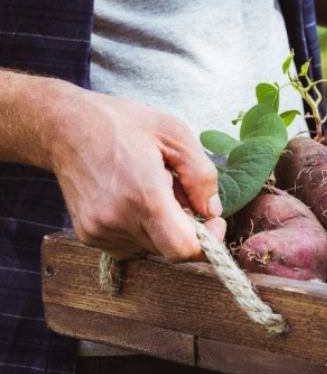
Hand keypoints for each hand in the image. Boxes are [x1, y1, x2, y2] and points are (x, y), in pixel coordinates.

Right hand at [50, 89, 225, 261]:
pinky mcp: (88, 235)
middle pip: (170, 248)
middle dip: (184, 226)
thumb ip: (202, 175)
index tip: (213, 221)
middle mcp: (117, 220)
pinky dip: (140, 228)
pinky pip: (130, 245)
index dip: (207, 242)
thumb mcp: (175, 134)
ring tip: (148, 189)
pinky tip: (131, 199)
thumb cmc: (123, 125)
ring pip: (151, 247)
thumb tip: (212, 211)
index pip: (182, 249)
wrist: (66, 127)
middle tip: (176, 191)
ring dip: (161, 226)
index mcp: (143, 195)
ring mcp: (99, 231)